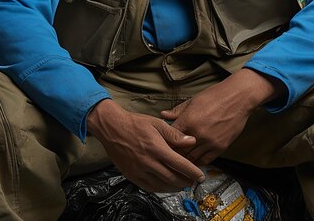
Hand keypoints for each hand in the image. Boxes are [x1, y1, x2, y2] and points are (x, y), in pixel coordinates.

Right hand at [87, 99, 204, 191]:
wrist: (112, 128)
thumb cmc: (136, 123)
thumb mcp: (157, 123)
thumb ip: (175, 134)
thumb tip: (192, 141)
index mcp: (157, 148)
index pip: (179, 165)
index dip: (192, 172)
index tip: (201, 175)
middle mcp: (149, 163)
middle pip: (172, 179)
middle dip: (186, 181)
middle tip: (193, 180)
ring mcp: (139, 171)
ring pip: (162, 186)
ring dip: (175, 187)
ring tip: (182, 184)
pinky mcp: (132, 176)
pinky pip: (150, 188)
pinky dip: (161, 189)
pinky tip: (166, 185)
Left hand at [160, 68, 284, 165]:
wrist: (237, 98)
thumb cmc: (215, 96)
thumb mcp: (193, 100)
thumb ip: (177, 110)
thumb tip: (163, 114)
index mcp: (188, 120)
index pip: (171, 137)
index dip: (165, 140)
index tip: (163, 142)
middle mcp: (198, 134)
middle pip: (179, 151)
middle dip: (174, 152)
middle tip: (170, 153)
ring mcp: (210, 142)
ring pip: (192, 158)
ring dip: (185, 159)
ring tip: (181, 158)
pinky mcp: (220, 147)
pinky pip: (205, 160)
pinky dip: (198, 161)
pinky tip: (195, 159)